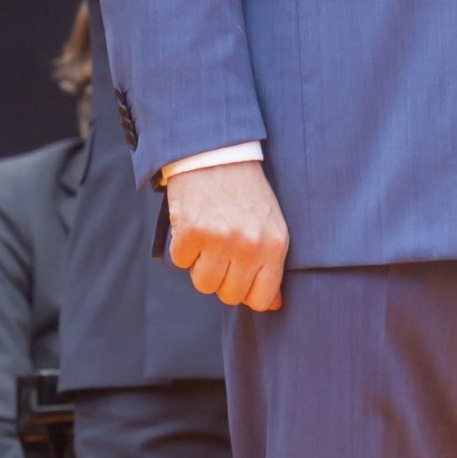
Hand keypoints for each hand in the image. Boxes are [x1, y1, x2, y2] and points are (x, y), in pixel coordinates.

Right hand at [167, 162, 288, 311]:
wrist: (217, 152)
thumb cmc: (246, 192)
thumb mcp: (272, 224)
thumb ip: (272, 264)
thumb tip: (275, 305)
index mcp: (275, 245)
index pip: (262, 299)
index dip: (248, 294)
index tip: (241, 280)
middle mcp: (249, 246)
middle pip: (230, 296)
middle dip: (222, 280)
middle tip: (221, 253)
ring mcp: (220, 240)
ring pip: (203, 284)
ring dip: (201, 266)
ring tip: (209, 238)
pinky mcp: (191, 233)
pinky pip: (181, 262)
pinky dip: (183, 248)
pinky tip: (194, 224)